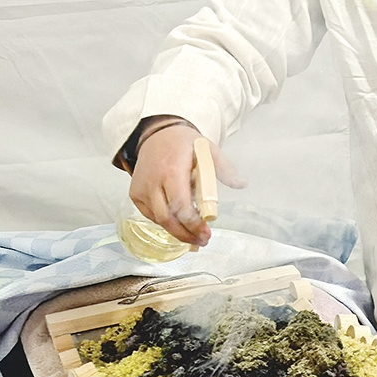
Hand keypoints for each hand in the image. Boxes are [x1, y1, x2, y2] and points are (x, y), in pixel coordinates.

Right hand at [128, 121, 239, 247]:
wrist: (155, 135)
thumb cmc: (182, 144)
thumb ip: (224, 168)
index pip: (181, 205)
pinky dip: (165, 223)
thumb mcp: (208, 149)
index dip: (193, 224)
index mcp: (172, 170)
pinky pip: (150, 215)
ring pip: (158, 219)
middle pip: (167, 218)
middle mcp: (153, 181)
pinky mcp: (135, 194)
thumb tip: (241, 184)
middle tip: (202, 241)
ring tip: (194, 237)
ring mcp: (141, 189)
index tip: (206, 233)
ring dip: (176, 231)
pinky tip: (179, 225)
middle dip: (186, 234)